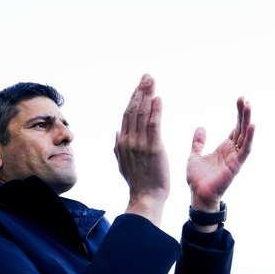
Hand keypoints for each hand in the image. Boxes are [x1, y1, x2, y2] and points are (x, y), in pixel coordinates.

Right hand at [115, 74, 169, 225]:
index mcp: (122, 142)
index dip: (134, 98)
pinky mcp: (153, 149)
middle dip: (140, 91)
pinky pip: (153, 126)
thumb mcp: (123, 164)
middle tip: (147, 76)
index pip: (127, 115)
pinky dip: (155, 111)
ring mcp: (140, 144)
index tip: (140, 85)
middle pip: (134, 110)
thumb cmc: (138, 182)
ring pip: (142, 115)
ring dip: (147, 96)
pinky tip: (157, 99)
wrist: (146, 197)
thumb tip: (117, 132)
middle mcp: (128, 140)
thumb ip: (118, 147)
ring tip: (151, 81)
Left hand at [186, 97, 253, 210]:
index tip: (239, 100)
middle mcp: (232, 152)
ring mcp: (235, 158)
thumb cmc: (198, 179)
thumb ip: (199, 142)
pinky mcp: (236, 165)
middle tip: (244, 99)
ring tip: (248, 106)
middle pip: (241, 129)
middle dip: (243, 114)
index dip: (238, 114)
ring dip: (247, 121)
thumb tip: (201, 128)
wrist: (198, 195)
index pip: (235, 128)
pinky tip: (251, 125)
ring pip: (244, 136)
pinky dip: (249, 138)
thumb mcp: (195, 155)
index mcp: (224, 148)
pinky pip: (245, 150)